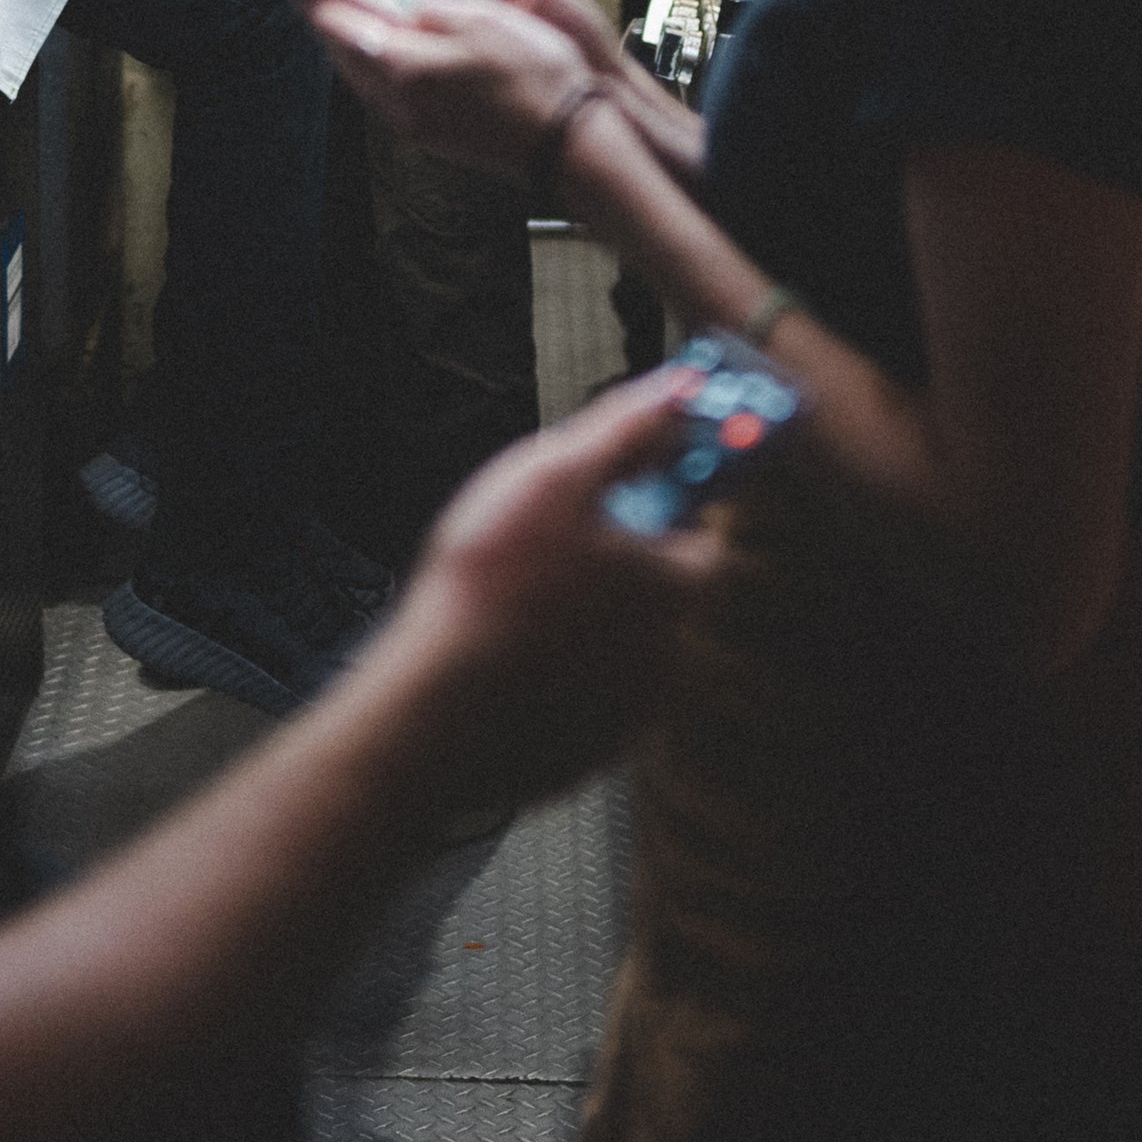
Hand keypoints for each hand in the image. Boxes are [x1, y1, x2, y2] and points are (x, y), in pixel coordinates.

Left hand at [292, 0, 589, 183]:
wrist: (570, 141)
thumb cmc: (534, 72)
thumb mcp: (482, 15)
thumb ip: (422, 4)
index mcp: (402, 64)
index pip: (336, 22)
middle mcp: (397, 101)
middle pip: (344, 54)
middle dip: (333, 18)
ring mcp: (414, 126)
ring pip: (366, 77)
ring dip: (358, 44)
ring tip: (361, 13)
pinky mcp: (435, 139)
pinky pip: (390, 95)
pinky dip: (384, 66)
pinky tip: (401, 52)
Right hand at [380, 371, 725, 811]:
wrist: (436, 711)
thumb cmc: (490, 589)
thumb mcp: (554, 474)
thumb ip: (625, 427)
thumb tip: (678, 390)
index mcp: (672, 586)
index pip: (705, 532)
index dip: (665, 501)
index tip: (628, 485)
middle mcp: (669, 654)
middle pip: (659, 587)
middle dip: (618, 558)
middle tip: (554, 538)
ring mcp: (631, 711)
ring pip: (623, 642)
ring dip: (588, 616)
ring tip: (520, 596)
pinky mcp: (590, 751)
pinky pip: (589, 695)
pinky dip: (562, 671)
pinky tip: (511, 650)